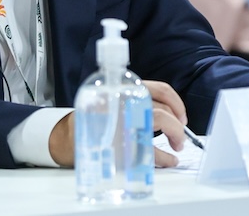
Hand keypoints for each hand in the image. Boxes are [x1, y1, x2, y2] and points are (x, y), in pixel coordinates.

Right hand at [48, 81, 189, 167]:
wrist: (67, 137)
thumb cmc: (95, 120)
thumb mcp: (113, 101)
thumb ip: (136, 102)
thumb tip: (171, 115)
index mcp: (124, 89)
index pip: (159, 89)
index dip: (176, 103)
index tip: (182, 116)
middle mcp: (124, 102)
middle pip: (163, 111)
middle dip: (178, 126)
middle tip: (180, 139)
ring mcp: (123, 121)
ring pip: (160, 123)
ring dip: (176, 136)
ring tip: (177, 147)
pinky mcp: (121, 142)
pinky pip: (150, 149)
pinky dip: (164, 157)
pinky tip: (169, 160)